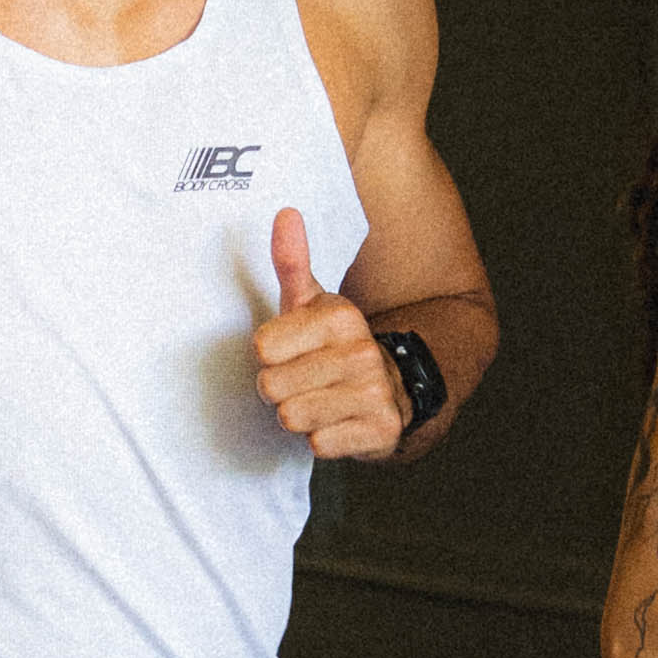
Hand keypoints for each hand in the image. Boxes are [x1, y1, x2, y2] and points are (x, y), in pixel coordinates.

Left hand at [252, 206, 408, 461]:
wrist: (395, 389)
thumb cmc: (335, 346)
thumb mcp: (313, 303)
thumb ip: (293, 261)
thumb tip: (285, 212)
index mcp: (340, 317)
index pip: (262, 348)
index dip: (270, 356)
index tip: (293, 353)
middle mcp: (361, 352)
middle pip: (272, 387)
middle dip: (281, 390)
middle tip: (305, 382)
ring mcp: (375, 393)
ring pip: (292, 417)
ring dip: (300, 416)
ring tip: (321, 401)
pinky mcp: (381, 431)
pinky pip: (318, 445)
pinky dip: (323, 440)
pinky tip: (340, 423)